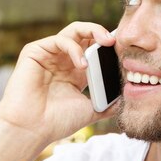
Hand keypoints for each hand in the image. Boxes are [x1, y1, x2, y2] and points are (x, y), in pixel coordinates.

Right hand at [0, 22, 117, 152]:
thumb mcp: (91, 110)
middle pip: (84, 34)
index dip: (109, 46)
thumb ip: (109, 102)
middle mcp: (63, 61)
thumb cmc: (56, 122)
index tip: (126, 48)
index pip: (95, 49)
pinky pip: (58, 40)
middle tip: (116, 40)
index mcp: (76, 72)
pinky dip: (74, 48)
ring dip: (92, 32)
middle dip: (102, 32)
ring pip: (73, 31)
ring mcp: (49, 55)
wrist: (32, 130)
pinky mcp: (34, 52)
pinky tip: (82, 64)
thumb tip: (128, 98)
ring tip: (105, 43)